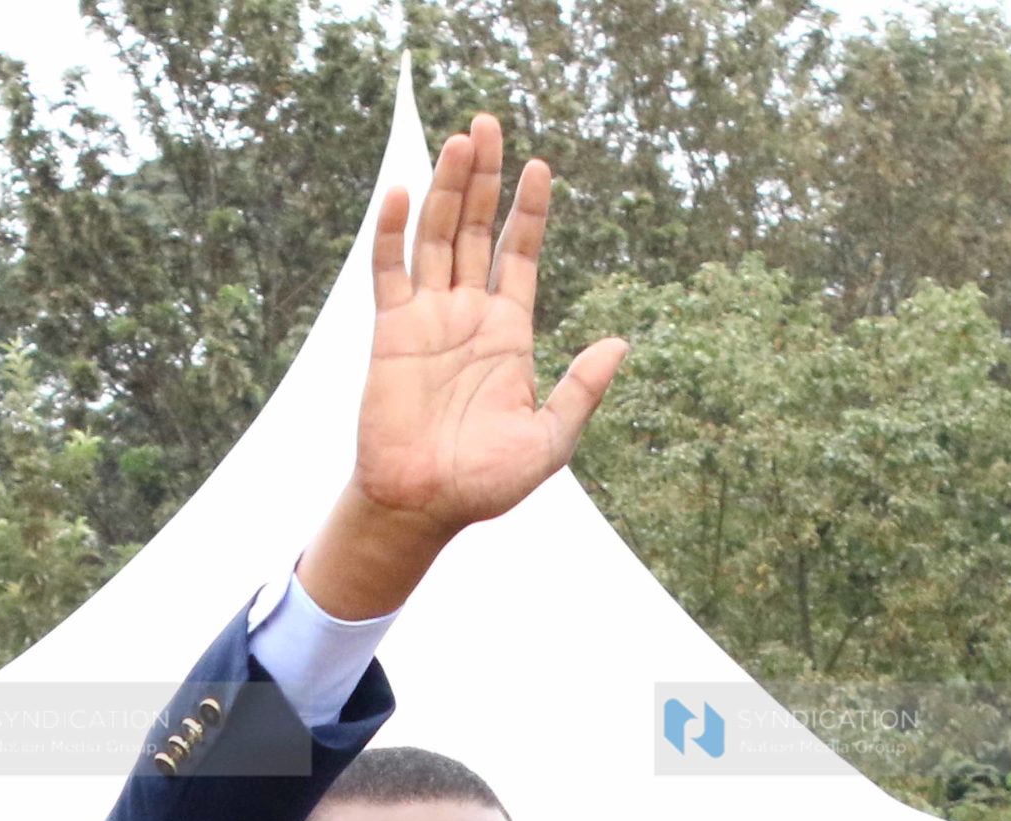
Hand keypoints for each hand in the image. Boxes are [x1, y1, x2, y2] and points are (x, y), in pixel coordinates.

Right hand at [296, 113, 626, 620]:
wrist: (424, 506)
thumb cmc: (485, 483)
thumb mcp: (550, 441)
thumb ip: (581, 390)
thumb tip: (620, 343)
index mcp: (508, 333)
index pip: (519, 255)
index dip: (529, 211)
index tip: (540, 167)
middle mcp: (468, 315)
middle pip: (478, 229)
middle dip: (486, 178)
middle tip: (490, 124)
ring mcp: (428, 318)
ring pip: (438, 237)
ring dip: (447, 189)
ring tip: (460, 140)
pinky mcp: (391, 332)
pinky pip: (389, 271)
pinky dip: (393, 233)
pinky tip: (402, 194)